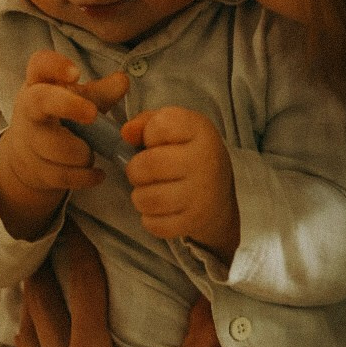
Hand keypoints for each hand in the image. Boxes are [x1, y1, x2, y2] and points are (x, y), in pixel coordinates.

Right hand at [0, 52, 128, 238]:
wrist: (27, 155)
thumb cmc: (60, 117)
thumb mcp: (78, 99)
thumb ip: (101, 91)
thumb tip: (123, 81)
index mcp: (39, 84)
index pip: (40, 64)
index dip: (56, 66)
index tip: (76, 73)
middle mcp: (29, 108)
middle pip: (41, 101)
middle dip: (67, 106)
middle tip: (92, 114)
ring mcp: (29, 140)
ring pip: (61, 148)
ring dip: (85, 152)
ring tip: (90, 150)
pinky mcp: (36, 170)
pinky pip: (65, 176)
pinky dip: (87, 176)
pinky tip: (97, 173)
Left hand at [16, 223, 224, 346]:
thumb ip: (203, 339)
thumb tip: (214, 292)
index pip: (80, 291)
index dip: (77, 254)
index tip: (72, 225)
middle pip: (41, 310)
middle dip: (42, 272)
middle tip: (41, 239)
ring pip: (27, 344)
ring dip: (28, 310)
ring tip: (28, 282)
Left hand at [122, 106, 239, 260]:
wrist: (219, 196)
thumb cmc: (189, 155)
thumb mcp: (175, 129)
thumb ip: (147, 122)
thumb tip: (126, 133)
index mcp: (201, 132)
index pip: (159, 126)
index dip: (148, 133)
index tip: (154, 142)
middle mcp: (205, 161)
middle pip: (148, 164)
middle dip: (135, 169)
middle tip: (142, 172)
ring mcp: (201, 195)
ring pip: (147, 198)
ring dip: (140, 196)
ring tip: (149, 191)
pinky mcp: (194, 221)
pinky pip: (154, 224)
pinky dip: (149, 218)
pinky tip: (158, 209)